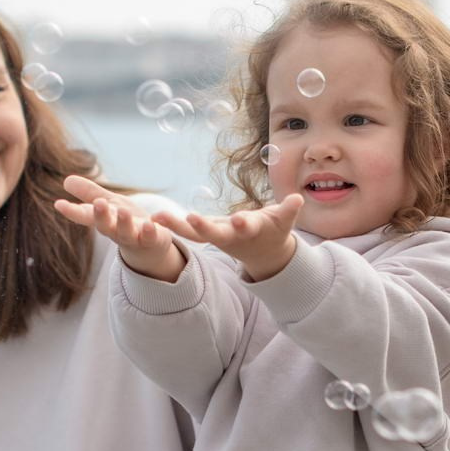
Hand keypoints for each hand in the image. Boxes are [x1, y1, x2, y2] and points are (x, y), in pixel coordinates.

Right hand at [54, 176, 185, 282]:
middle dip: (101, 215)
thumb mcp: (108, 204)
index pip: (85, 215)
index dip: (72, 211)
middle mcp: (115, 230)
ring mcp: (133, 237)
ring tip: (123, 211)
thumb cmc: (125, 221)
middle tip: (98, 204)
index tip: (59, 204)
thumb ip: (89, 194)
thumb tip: (65, 180)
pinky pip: (150, 237)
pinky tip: (150, 223)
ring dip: (124, 223)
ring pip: (126, 233)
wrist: (150, 245)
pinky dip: (150, 231)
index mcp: (103, 220)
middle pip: (105, 226)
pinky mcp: (152, 240)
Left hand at [151, 194, 303, 280]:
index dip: (243, 224)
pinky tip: (152, 217)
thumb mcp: (282, 222)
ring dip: (176, 226)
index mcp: (249, 230)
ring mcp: (216, 236)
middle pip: (214, 233)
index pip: (246, 226)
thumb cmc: (273, 229)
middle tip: (191, 218)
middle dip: (203, 227)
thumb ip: (288, 211)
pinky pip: (184, 230)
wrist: (262, 251)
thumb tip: (297, 200)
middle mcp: (229, 235)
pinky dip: (170, 225)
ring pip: (195, 234)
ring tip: (157, 217)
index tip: (240, 220)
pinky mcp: (206, 234)